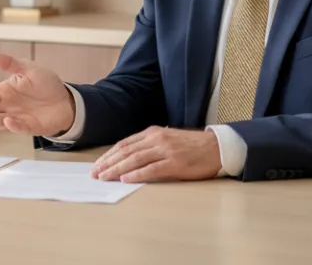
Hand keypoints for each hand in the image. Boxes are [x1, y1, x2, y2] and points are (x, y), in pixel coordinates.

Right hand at [0, 49, 75, 136]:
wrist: (66, 100)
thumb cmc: (46, 84)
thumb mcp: (28, 69)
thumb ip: (9, 63)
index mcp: (5, 91)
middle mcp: (8, 106)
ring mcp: (18, 117)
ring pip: (1, 120)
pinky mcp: (30, 127)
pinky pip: (20, 127)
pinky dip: (13, 125)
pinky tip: (7, 121)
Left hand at [90, 127, 221, 182]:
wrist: (216, 147)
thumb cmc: (191, 146)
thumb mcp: (167, 140)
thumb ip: (148, 147)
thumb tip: (126, 160)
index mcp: (152, 133)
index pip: (124, 144)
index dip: (109, 155)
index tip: (97, 165)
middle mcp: (156, 139)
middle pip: (126, 151)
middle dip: (108, 163)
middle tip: (95, 174)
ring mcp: (166, 150)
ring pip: (135, 159)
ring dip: (117, 169)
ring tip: (105, 177)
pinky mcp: (175, 163)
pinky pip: (152, 169)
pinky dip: (137, 174)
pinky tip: (125, 179)